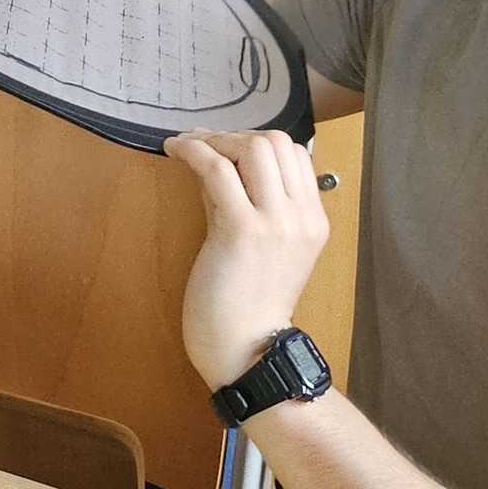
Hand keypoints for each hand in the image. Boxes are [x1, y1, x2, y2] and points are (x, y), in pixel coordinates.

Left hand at [164, 128, 328, 390]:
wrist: (246, 352)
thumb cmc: (246, 303)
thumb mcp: (258, 243)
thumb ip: (243, 199)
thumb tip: (215, 159)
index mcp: (313, 220)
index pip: (294, 154)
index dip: (254, 142)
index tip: (222, 147)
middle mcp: (301, 217)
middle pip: (275, 142)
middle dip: (234, 136)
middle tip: (202, 146)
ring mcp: (276, 223)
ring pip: (251, 147)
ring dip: (214, 140)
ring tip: (187, 148)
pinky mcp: (241, 230)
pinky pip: (217, 168)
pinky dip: (193, 150)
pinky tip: (174, 151)